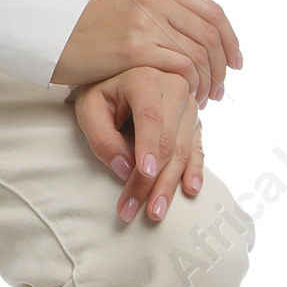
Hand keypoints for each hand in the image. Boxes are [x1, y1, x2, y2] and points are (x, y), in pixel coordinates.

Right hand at [51, 0, 241, 102]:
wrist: (55, 37)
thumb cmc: (92, 28)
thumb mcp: (131, 3)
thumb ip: (165, 10)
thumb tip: (202, 32)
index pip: (212, 11)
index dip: (230, 39)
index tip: (235, 62)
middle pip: (209, 34)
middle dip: (222, 66)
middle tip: (221, 88)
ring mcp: (145, 21)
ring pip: (198, 53)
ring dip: (208, 80)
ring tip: (205, 98)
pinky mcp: (135, 47)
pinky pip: (181, 67)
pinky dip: (191, 86)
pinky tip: (188, 98)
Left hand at [72, 67, 204, 224]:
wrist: (120, 75)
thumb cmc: (102, 93)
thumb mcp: (89, 109)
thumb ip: (102, 137)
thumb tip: (125, 170)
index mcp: (146, 79)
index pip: (150, 118)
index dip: (149, 148)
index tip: (145, 174)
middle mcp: (174, 87)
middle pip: (168, 140)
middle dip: (154, 180)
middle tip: (141, 209)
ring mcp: (188, 104)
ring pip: (183, 149)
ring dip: (171, 183)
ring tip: (156, 211)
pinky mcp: (194, 119)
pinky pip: (197, 147)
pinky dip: (194, 170)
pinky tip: (190, 189)